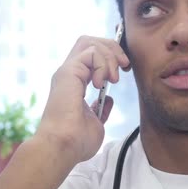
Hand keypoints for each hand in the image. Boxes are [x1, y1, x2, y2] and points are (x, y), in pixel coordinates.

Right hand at [34, 35, 129, 163]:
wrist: (63, 147)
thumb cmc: (76, 142)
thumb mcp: (96, 123)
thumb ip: (101, 109)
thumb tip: (108, 99)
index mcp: (73, 83)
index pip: (89, 54)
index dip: (109, 55)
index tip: (124, 70)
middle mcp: (68, 74)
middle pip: (88, 41)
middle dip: (111, 47)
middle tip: (124, 65)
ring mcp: (66, 71)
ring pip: (90, 42)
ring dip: (110, 56)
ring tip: (114, 78)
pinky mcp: (68, 72)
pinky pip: (91, 51)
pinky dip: (103, 63)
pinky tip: (102, 81)